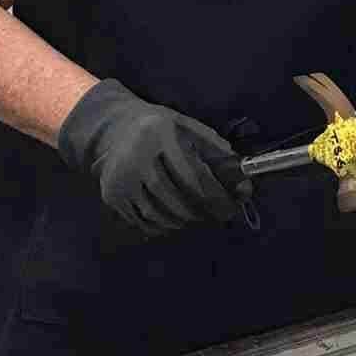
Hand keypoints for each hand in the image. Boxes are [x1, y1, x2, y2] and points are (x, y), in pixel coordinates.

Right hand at [58, 79, 250, 238]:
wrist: (114, 130)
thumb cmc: (160, 130)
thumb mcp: (189, 129)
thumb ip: (216, 153)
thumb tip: (244, 186)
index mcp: (160, 135)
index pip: (193, 176)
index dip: (216, 197)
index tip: (232, 209)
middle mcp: (136, 157)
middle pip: (176, 200)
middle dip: (201, 212)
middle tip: (216, 215)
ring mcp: (121, 179)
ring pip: (159, 215)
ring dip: (183, 221)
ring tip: (195, 215)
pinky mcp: (112, 195)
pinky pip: (142, 222)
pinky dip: (163, 226)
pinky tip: (174, 218)